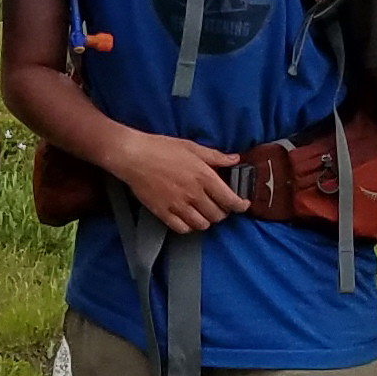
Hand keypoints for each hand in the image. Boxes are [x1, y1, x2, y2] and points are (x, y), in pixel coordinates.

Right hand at [107, 133, 247, 232]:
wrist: (133, 156)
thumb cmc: (161, 148)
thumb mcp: (191, 147)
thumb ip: (215, 156)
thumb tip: (234, 159)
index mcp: (204, 177)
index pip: (230, 199)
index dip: (240, 205)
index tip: (243, 205)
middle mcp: (194, 194)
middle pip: (217, 215)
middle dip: (223, 213)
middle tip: (220, 207)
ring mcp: (178, 205)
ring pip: (202, 224)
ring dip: (207, 220)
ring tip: (204, 213)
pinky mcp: (163, 212)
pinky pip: (182, 228)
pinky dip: (189, 226)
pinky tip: (188, 218)